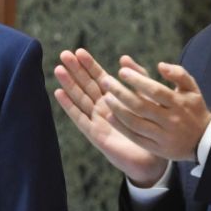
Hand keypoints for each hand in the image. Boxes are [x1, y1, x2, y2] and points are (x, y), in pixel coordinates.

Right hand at [54, 49, 167, 186]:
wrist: (152, 159)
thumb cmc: (151, 129)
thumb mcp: (147, 98)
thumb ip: (138, 78)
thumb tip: (123, 58)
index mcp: (115, 98)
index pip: (99, 77)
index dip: (89, 64)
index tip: (79, 51)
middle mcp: (103, 107)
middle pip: (86, 85)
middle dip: (75, 70)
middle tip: (64, 54)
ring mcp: (97, 120)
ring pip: (80, 98)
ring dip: (69, 84)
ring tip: (58, 69)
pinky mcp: (94, 134)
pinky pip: (79, 118)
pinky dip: (69, 106)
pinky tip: (59, 93)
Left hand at [101, 57, 210, 161]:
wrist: (205, 141)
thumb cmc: (194, 109)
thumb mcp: (192, 89)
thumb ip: (178, 74)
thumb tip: (160, 65)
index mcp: (179, 104)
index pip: (155, 90)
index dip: (137, 80)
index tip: (122, 71)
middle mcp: (171, 120)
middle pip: (141, 106)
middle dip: (121, 92)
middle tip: (106, 81)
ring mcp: (163, 136)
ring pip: (135, 123)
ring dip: (118, 110)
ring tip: (106, 97)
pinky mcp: (157, 148)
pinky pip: (135, 137)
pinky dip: (121, 127)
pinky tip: (110, 116)